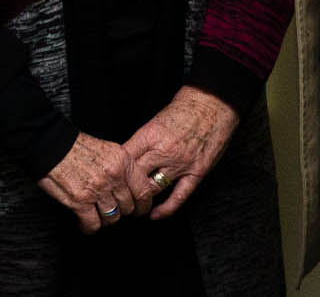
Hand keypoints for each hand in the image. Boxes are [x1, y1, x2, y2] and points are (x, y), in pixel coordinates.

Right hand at [38, 133, 138, 232]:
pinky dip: (89, 227)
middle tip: (113, 209)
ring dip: (105, 219)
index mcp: (123, 161)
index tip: (140, 209)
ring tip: (98, 213)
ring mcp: (97, 190)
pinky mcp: (80, 202)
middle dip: (121, 211)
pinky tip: (86, 221)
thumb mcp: (109, 150)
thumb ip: (123, 168)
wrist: (51, 145)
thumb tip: (132, 186)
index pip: (144, 191)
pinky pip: (93, 224)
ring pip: (112, 218)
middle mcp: (113, 176)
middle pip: (128, 207)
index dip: (143, 205)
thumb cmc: (77, 146)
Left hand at [121, 86, 238, 220]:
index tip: (108, 179)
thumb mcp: (155, 121)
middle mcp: (163, 151)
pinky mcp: (197, 172)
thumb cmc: (183, 110)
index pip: (124, 159)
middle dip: (123, 189)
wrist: (212, 104)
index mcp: (150, 135)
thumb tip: (126, 158)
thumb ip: (142, 141)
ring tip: (133, 206)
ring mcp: (181, 164)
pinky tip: (154, 215)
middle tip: (117, 197)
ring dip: (141, 200)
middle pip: (135, 177)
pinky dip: (166, 209)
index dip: (114, 172)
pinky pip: (179, 196)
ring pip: (153, 189)